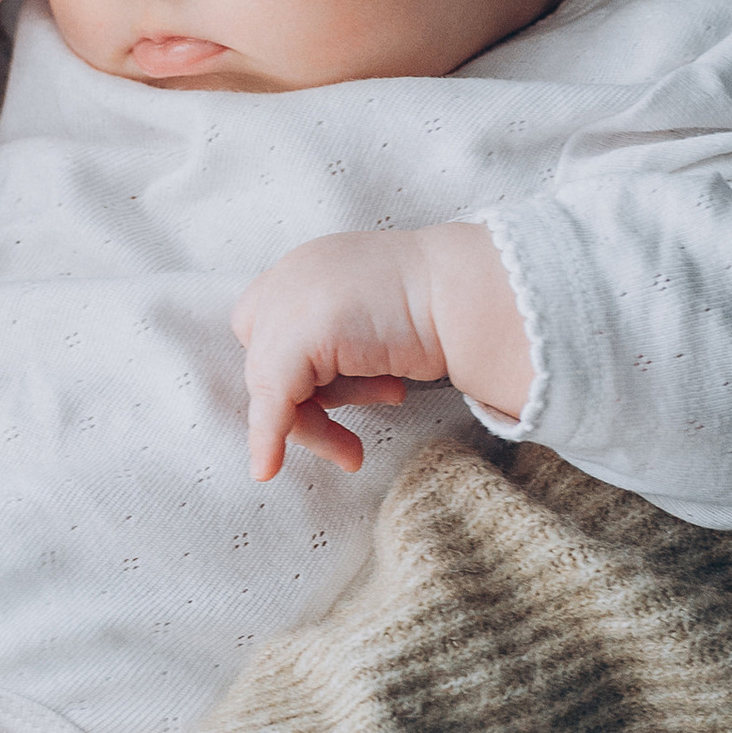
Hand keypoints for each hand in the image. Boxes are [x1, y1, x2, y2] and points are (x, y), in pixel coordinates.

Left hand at [232, 222, 529, 479]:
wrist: (467, 295)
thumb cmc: (443, 312)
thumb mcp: (375, 323)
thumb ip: (338, 345)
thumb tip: (316, 393)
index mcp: (312, 264)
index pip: (267, 323)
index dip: (297, 369)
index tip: (329, 401)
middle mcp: (292, 275)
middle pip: (264, 357)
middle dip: (307, 402)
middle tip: (347, 440)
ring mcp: (289, 301)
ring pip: (269, 385)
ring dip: (314, 427)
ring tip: (355, 450)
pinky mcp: (296, 338)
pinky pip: (271, 400)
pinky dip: (268, 437)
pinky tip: (267, 468)